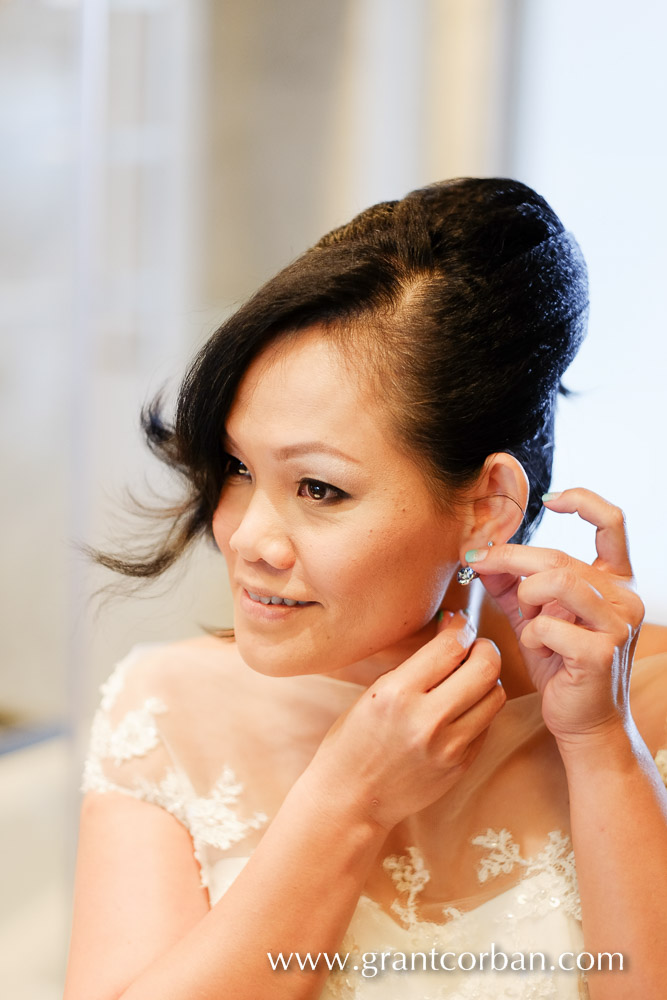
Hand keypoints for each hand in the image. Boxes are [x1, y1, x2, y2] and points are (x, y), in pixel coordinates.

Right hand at [306, 611, 504, 832]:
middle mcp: (427, 719)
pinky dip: (479, 709)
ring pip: (495, 696)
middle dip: (484, 648)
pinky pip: (486, 724)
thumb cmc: (353, 740)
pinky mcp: (460, 765)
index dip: (461, 627)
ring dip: (487, 680)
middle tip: (474, 646)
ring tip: (470, 678)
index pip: (451, 646)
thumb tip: (451, 637)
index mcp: (397, 693)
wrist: (351, 799)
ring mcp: (448, 746)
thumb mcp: (374, 693)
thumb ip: (415, 668)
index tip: (459, 623)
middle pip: (485, 667)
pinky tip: (460, 708)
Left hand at [469, 488, 644, 745]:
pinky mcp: (601, 652)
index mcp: (614, 582)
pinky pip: (547, 626)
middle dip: (510, 556)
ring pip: (557, 581)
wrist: (583, 723)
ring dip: (526, 596)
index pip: (612, 524)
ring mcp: (618, 624)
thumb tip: (479, 552)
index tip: (549, 501)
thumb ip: (512, 583)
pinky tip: (539, 650)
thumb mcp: (534, 616)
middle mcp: (625, 598)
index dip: (582, 501)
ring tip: (526, 618)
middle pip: (559, 556)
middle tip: (477, 560)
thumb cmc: (560, 667)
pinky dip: (531, 635)